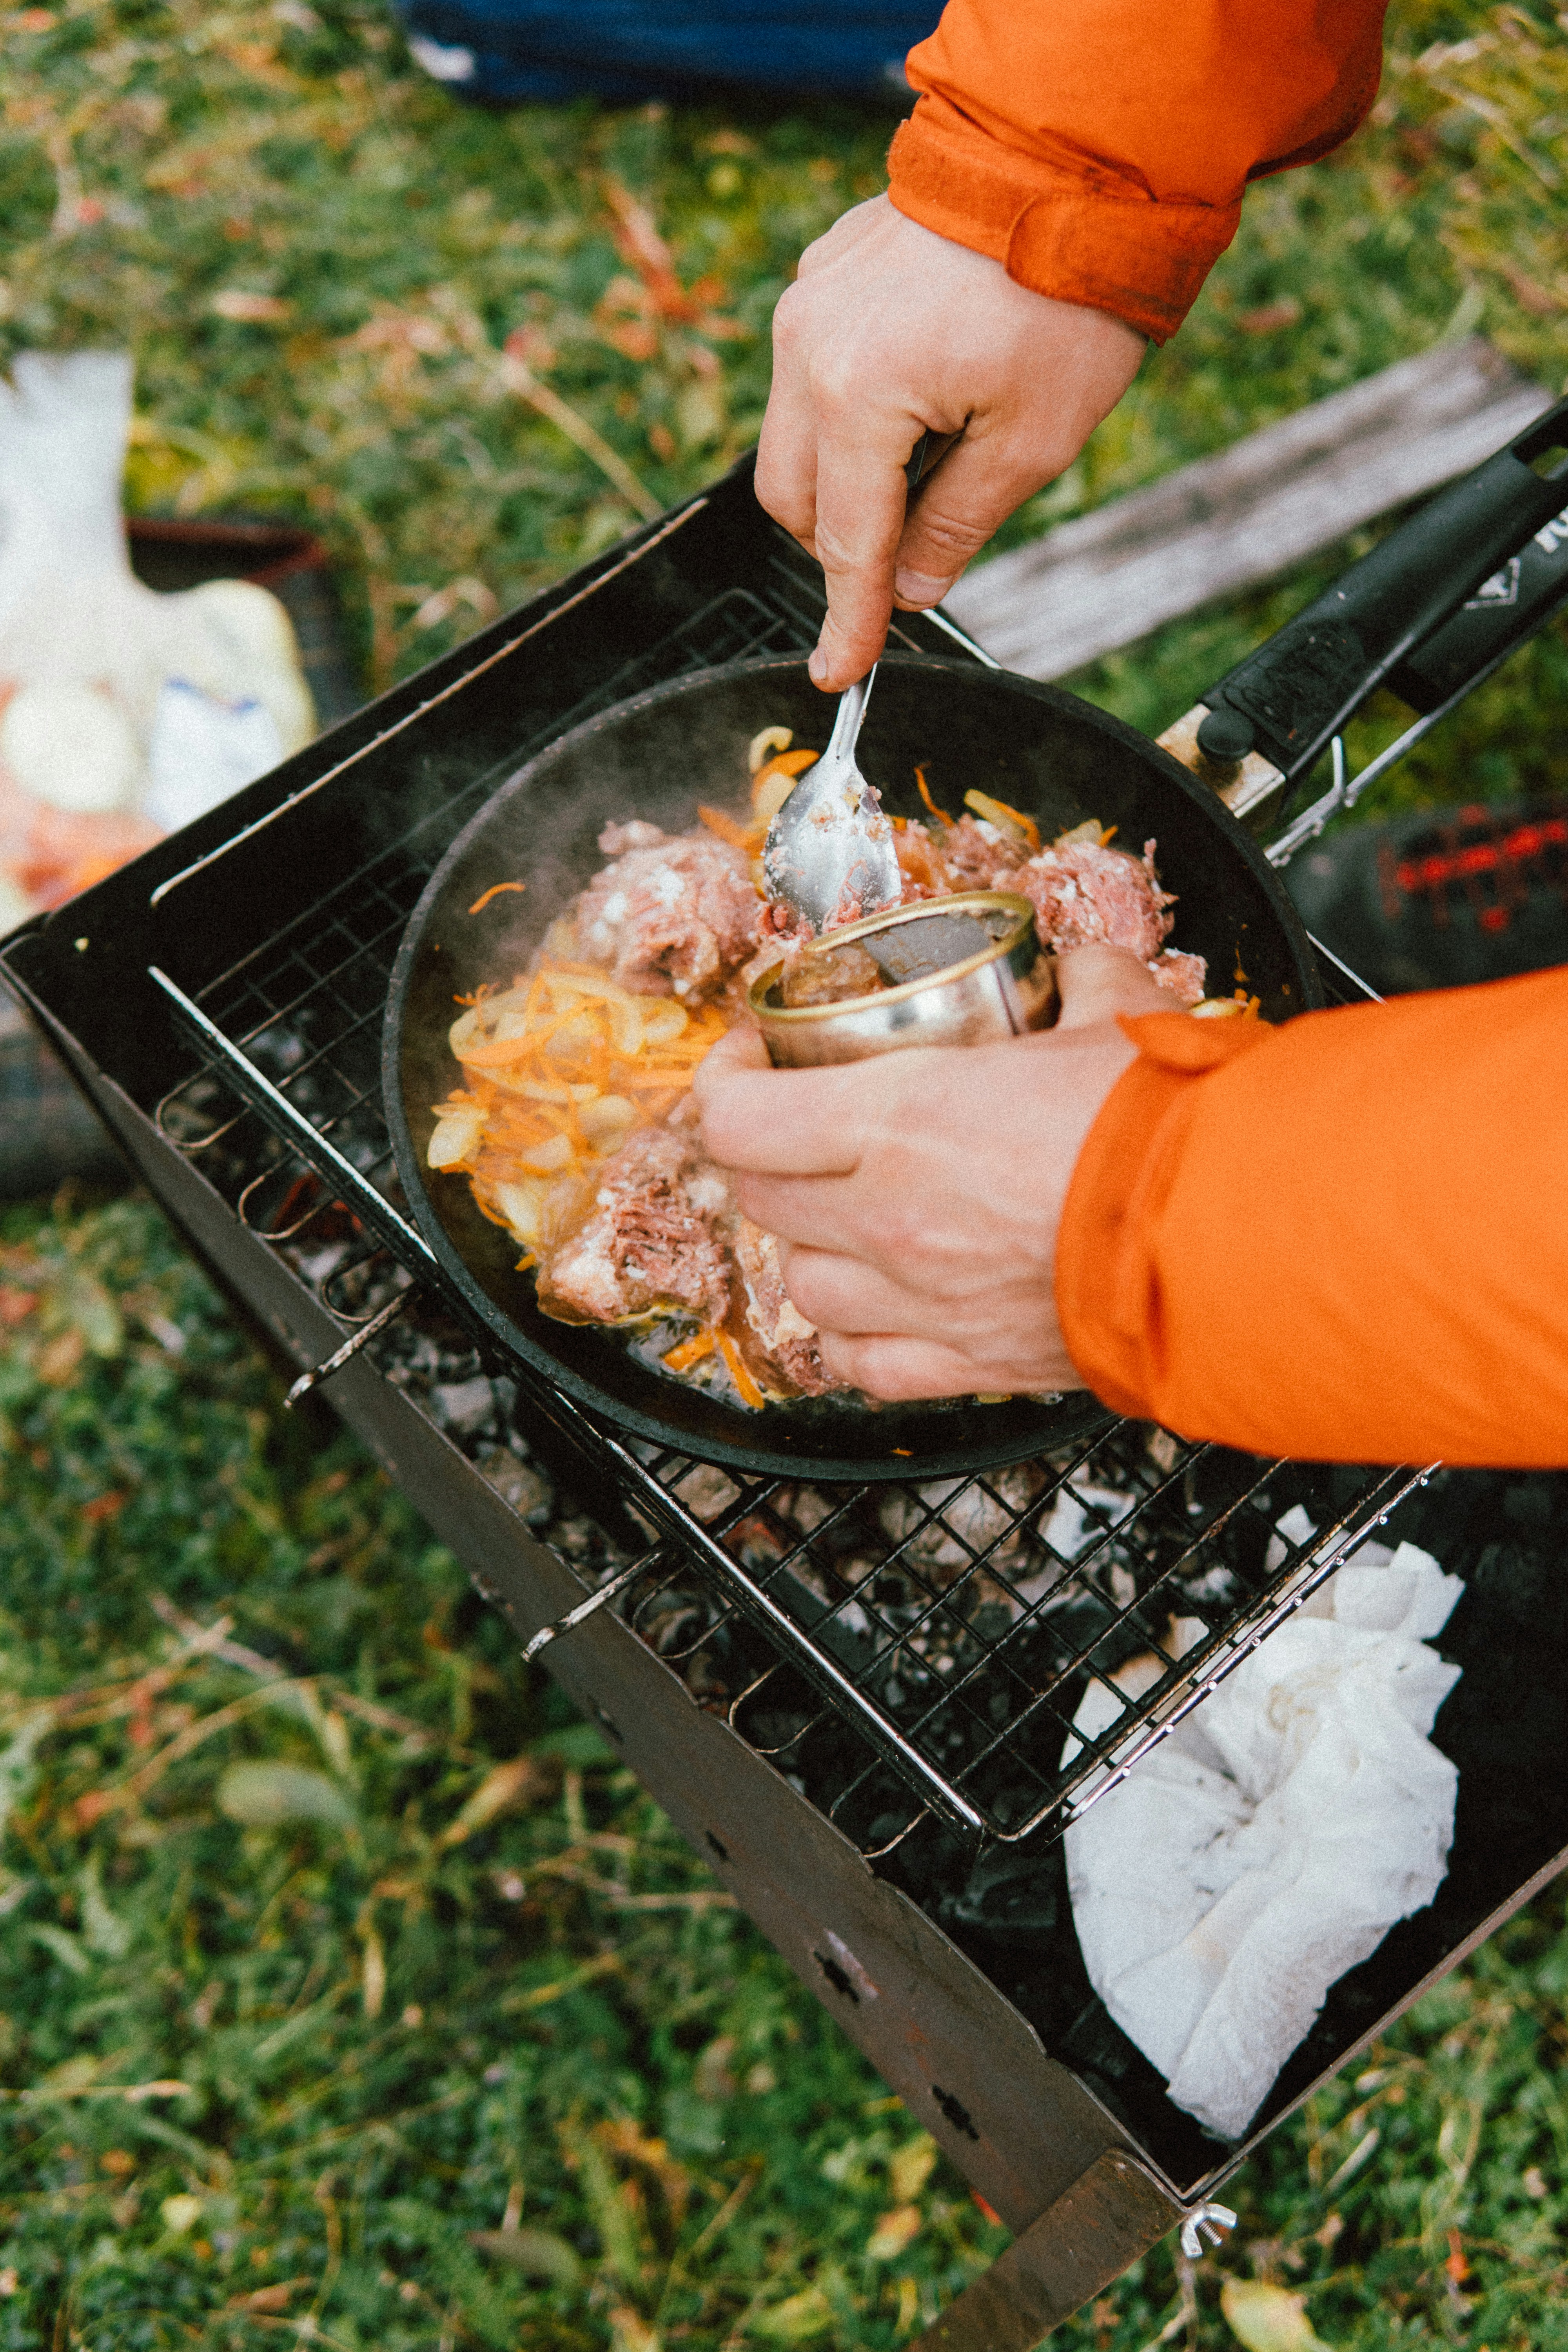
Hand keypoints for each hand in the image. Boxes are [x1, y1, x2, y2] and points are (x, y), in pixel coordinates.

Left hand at [695, 946, 1169, 1398]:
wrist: (1240, 1238)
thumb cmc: (1174, 1130)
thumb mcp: (1118, 1014)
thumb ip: (1080, 981)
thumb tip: (1077, 971)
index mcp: (903, 1120)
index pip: (739, 1117)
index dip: (725, 1080)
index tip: (750, 1059)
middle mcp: (891, 1217)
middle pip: (762, 1196)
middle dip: (766, 1155)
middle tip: (798, 1126)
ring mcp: (921, 1298)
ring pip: (802, 1284)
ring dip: (810, 1245)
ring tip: (845, 1214)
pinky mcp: (967, 1362)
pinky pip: (862, 1364)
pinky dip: (852, 1337)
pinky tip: (874, 1306)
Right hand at [757, 195, 1145, 692]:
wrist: (1067, 158)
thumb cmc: (1064, 298)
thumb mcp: (1033, 441)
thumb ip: (958, 526)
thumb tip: (910, 589)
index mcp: (858, 398)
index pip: (846, 545)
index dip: (847, 620)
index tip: (839, 676)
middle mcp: (809, 352)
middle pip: (796, 500)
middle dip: (843, 546)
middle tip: (909, 558)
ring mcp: (807, 308)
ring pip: (793, 442)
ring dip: (846, 480)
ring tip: (931, 463)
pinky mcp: (821, 279)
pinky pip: (810, 379)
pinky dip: (850, 418)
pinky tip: (921, 401)